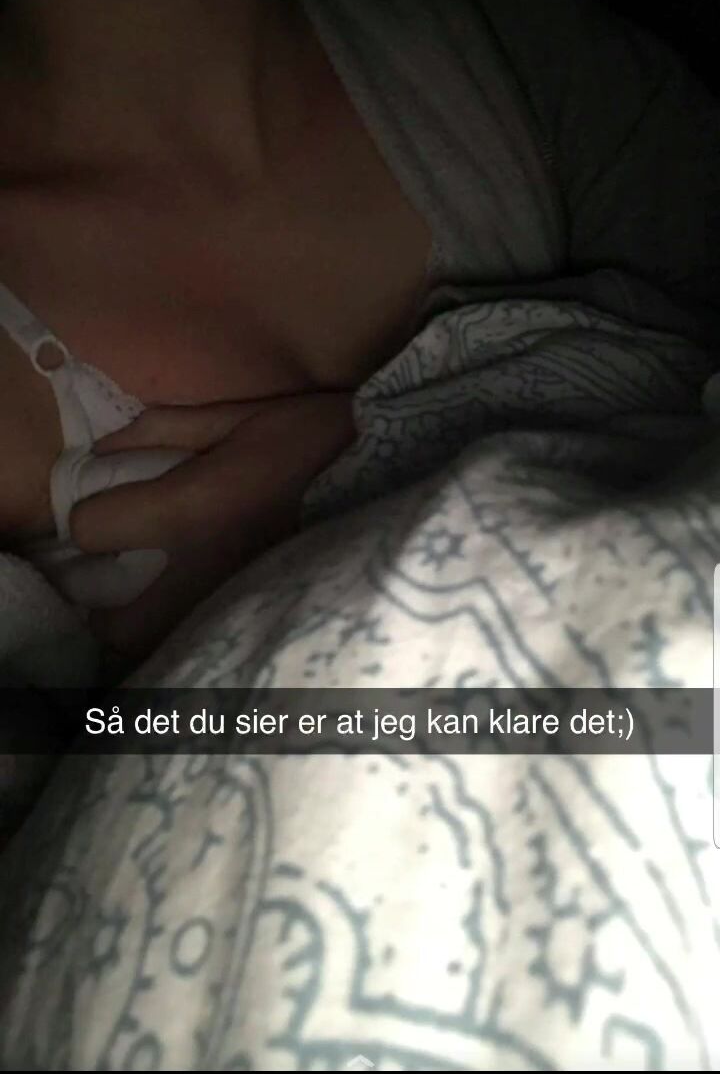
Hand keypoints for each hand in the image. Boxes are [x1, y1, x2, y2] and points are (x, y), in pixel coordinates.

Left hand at [70, 392, 355, 659]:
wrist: (403, 478)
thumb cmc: (322, 442)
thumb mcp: (245, 417)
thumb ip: (168, 430)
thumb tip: (104, 449)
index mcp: (193, 509)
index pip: (90, 529)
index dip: (90, 518)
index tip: (105, 512)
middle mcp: (203, 571)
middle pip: (114, 626)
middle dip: (106, 610)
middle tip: (116, 586)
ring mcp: (235, 611)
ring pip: (159, 654)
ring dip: (147, 636)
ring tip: (153, 613)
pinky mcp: (266, 630)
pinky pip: (205, 656)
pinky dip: (190, 647)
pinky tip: (198, 625)